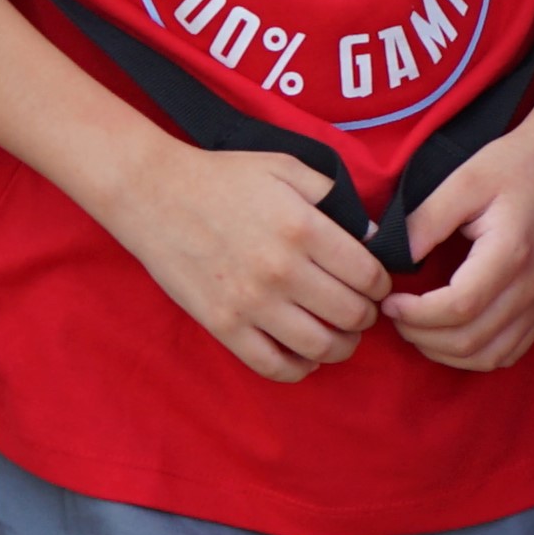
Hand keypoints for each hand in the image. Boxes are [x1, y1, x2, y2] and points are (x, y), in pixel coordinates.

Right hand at [105, 142, 388, 381]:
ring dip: (342, 345)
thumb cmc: (223, 176)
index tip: (372, 283)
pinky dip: (300, 368)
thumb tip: (372, 236)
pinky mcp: (224, 326)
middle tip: (357, 307)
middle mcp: (282, 270)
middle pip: (352, 315)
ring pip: (323, 347)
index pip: (369, 276)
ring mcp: (252, 303)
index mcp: (303, 227)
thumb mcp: (285, 167)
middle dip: (365, 315)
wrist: (153, 191)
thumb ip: (334, 196)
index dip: (380, 284)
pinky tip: (303, 352)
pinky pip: (276, 367)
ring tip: (337, 333)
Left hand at [385, 113, 533, 373]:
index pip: (459, 308)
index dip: (416, 315)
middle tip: (392, 314)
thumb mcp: (464, 180)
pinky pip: (509, 353)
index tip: (388, 299)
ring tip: (414, 327)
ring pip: (490, 357)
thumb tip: (390, 258)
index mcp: (512, 254)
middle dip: (421, 336)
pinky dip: (474, 356)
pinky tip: (448, 336)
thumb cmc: (515, 165)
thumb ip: (426, 221)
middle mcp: (533, 288)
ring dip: (445, 352)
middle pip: (471, 340)